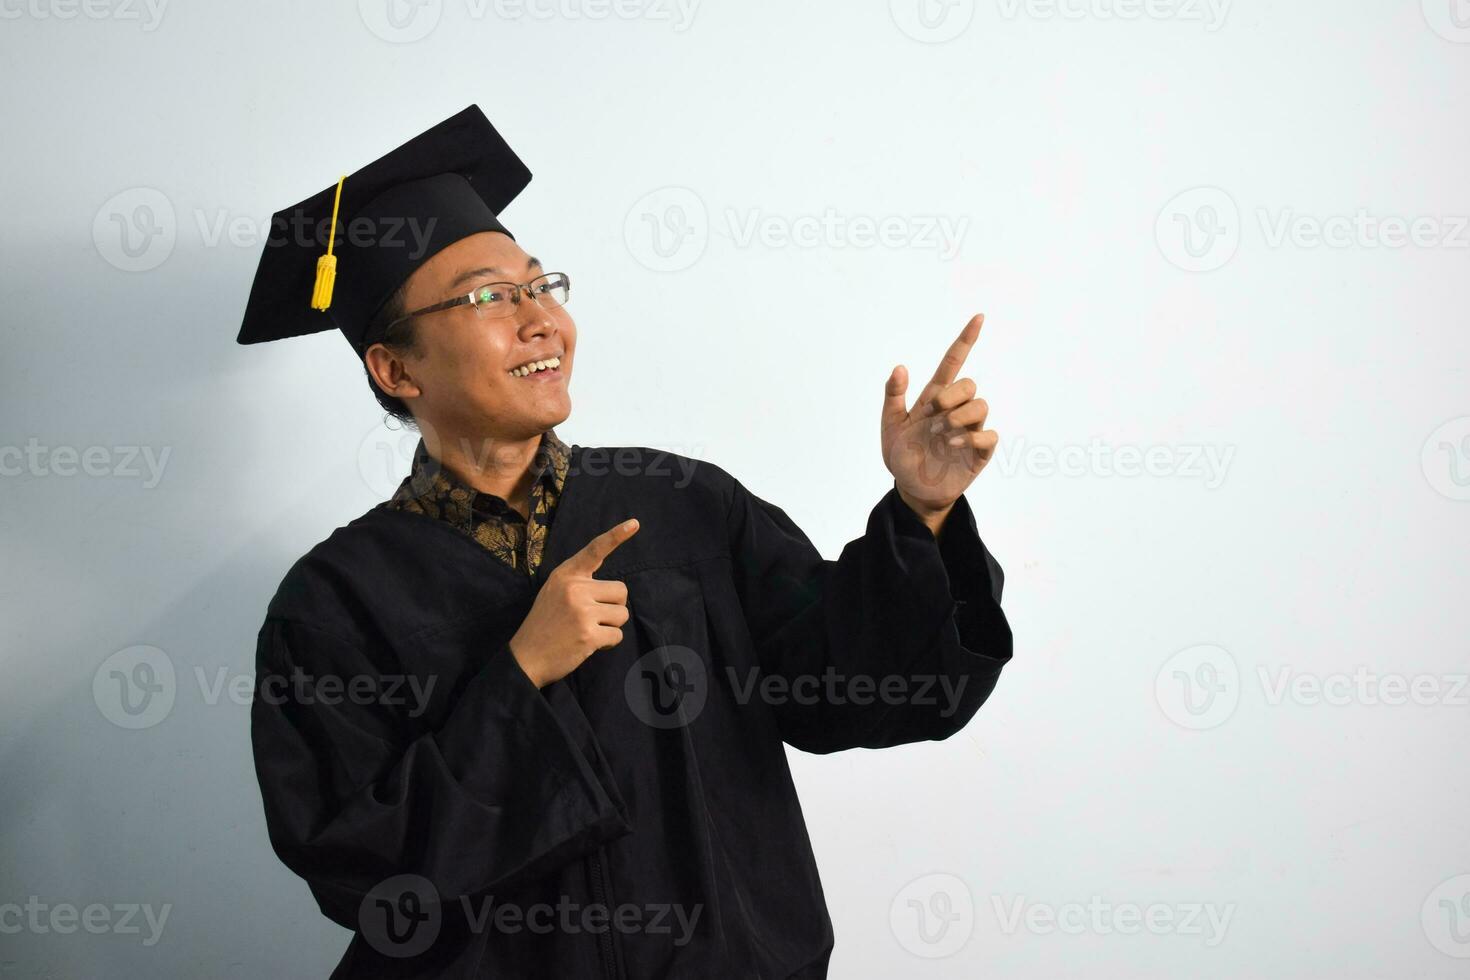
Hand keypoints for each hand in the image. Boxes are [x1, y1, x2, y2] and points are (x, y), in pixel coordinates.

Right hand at [508, 518, 639, 687]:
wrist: (526, 657)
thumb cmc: (545, 623)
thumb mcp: (555, 591)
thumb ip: (580, 583)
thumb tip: (616, 589)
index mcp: (566, 574)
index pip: (595, 550)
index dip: (616, 536)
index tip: (634, 523)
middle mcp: (574, 588)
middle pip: (621, 590)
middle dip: (613, 606)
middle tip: (591, 618)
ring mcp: (582, 611)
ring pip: (622, 614)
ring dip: (611, 625)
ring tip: (587, 630)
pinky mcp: (589, 634)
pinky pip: (617, 635)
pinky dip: (608, 642)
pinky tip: (589, 644)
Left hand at [881, 313, 997, 518]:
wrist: (911, 489)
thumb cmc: (901, 455)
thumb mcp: (890, 425)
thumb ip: (893, 396)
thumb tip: (899, 367)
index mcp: (934, 398)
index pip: (953, 362)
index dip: (965, 340)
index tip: (978, 318)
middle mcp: (955, 410)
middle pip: (969, 383)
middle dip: (953, 394)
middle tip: (933, 414)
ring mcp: (969, 429)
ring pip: (981, 405)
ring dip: (960, 417)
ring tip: (941, 435)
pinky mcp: (978, 451)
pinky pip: (989, 435)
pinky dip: (973, 438)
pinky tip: (953, 446)